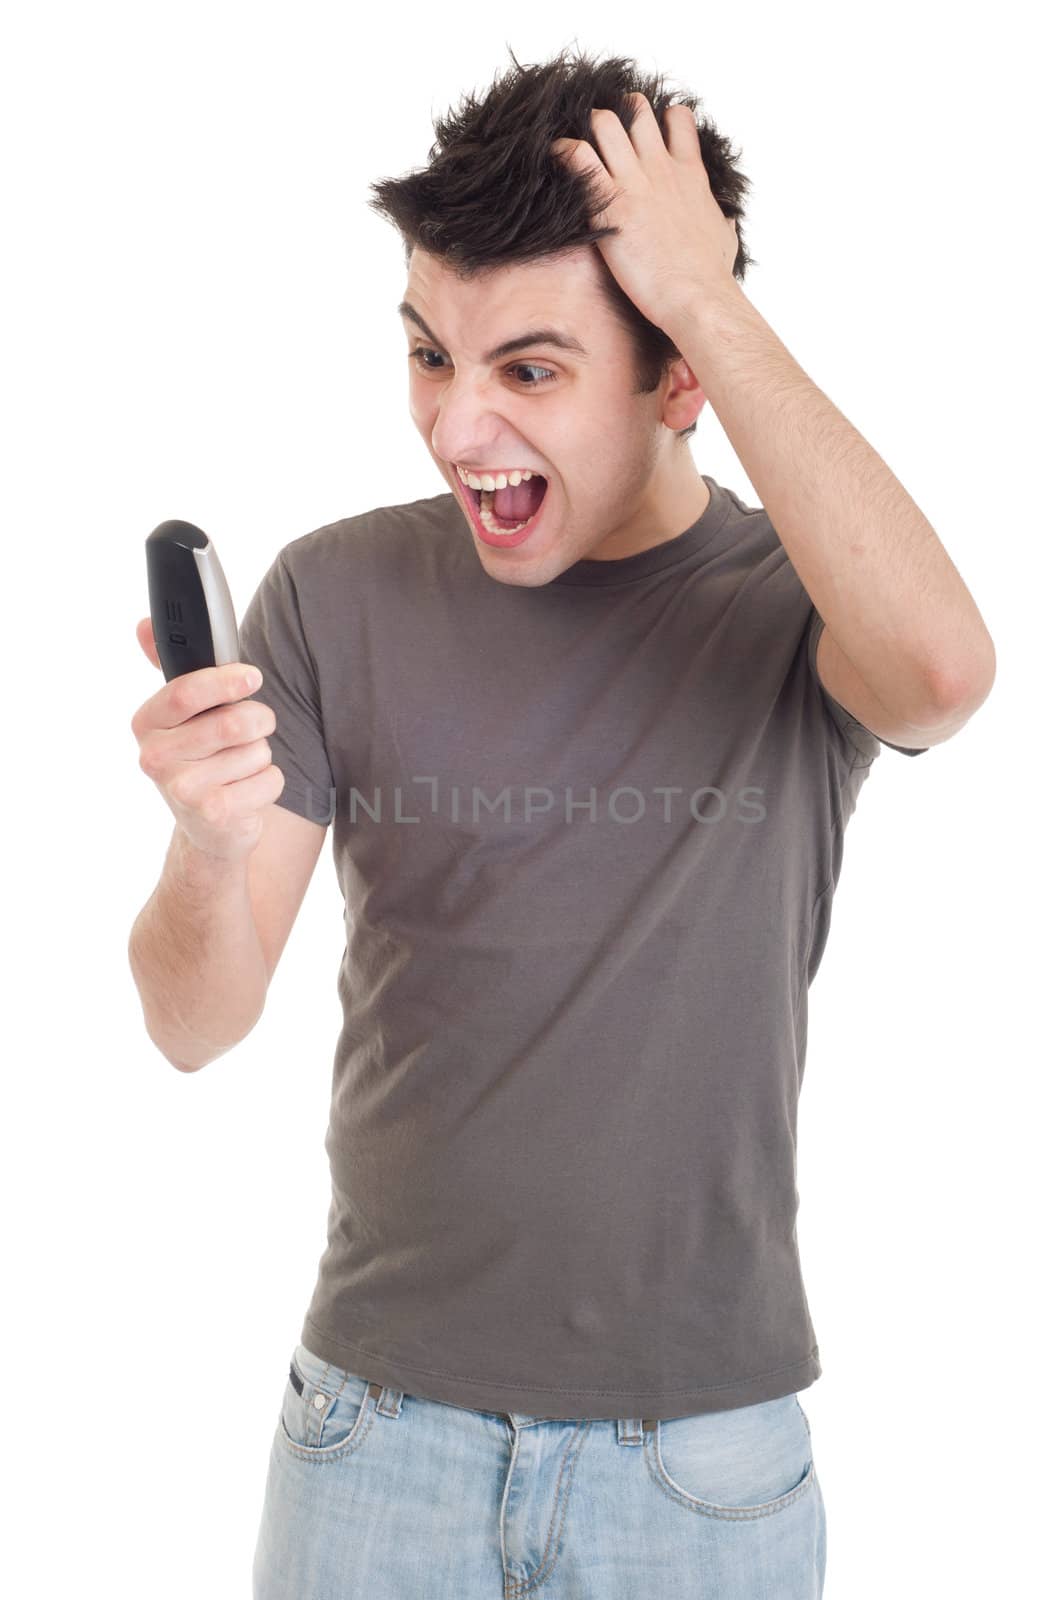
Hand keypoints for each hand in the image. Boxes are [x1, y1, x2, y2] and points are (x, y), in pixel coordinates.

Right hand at [131, 618, 283, 862]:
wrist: (210, 825)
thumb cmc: (202, 756)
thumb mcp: (183, 713)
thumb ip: (171, 667)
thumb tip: (144, 625)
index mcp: (147, 723)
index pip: (184, 691)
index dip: (224, 681)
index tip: (252, 677)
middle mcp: (156, 757)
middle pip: (231, 723)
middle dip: (259, 719)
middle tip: (258, 724)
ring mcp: (182, 790)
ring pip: (255, 751)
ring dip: (262, 754)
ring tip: (242, 765)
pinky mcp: (213, 814)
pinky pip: (269, 779)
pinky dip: (271, 781)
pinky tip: (248, 791)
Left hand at [551, 93, 739, 337]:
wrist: (697, 297)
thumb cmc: (710, 276)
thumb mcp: (725, 239)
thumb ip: (722, 221)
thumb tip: (726, 221)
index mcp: (689, 174)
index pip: (677, 119)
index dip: (659, 118)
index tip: (648, 133)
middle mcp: (661, 169)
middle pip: (635, 111)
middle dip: (617, 115)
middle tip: (605, 137)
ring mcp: (635, 183)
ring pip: (604, 123)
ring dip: (589, 129)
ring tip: (579, 146)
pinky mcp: (611, 205)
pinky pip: (579, 157)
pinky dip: (564, 151)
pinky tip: (558, 157)